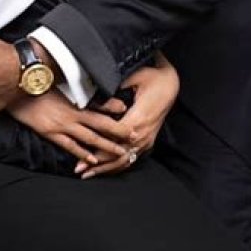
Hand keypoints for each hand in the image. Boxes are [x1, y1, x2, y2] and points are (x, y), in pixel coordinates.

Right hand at [9, 90, 128, 166]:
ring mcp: (61, 125)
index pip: (100, 107)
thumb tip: (85, 78)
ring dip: (106, 147)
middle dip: (118, 133)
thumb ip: (73, 81)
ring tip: (120, 154)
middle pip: (100, 125)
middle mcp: (71, 113)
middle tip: (134, 139)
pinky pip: (69, 145)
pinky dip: (82, 153)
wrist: (15, 86)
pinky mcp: (50, 132)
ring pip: (89, 138)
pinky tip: (92, 160)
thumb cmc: (35, 80)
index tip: (129, 115)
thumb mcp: (57, 78)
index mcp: (73, 99)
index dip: (115, 111)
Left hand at [77, 52, 179, 178]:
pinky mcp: (147, 140)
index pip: (115, 139)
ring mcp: (146, 139)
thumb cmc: (153, 79)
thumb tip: (97, 91)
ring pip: (125, 159)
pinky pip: (132, 157)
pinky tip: (106, 169)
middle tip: (79, 170)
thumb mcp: (134, 77)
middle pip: (118, 154)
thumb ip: (116, 86)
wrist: (171, 84)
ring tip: (89, 174)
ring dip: (106, 168)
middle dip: (98, 163)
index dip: (99, 148)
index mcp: (138, 118)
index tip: (84, 155)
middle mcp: (142, 133)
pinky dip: (118, 165)